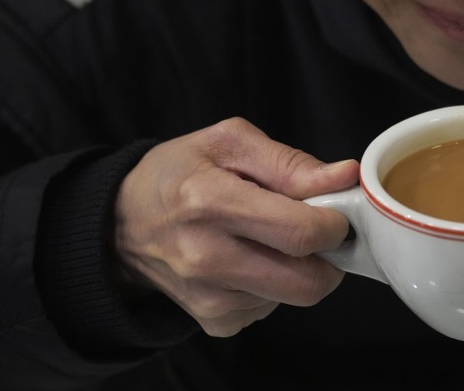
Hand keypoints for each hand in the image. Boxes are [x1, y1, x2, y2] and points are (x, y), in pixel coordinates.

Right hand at [114, 117, 358, 335]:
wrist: (120, 222)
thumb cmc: (178, 173)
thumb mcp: (229, 142)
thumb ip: (290, 163)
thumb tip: (343, 177)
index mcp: (211, 202)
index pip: (301, 233)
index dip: (335, 223)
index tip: (334, 210)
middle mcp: (206, 257)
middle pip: (307, 281)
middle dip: (329, 255)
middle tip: (316, 229)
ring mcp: (207, 297)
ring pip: (294, 295)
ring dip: (298, 267)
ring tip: (268, 237)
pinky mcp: (213, 321)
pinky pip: (272, 308)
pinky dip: (274, 285)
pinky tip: (249, 258)